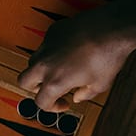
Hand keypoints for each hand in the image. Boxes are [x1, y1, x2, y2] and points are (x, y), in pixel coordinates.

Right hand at [16, 7, 135, 111]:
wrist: (112, 28)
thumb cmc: (108, 56)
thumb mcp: (100, 84)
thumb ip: (85, 94)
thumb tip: (78, 96)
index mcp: (55, 82)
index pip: (41, 102)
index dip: (52, 107)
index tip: (63, 103)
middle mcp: (46, 64)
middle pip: (24, 81)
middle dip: (34, 88)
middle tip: (50, 89)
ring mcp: (47, 46)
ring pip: (32, 61)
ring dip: (41, 69)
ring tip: (61, 70)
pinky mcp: (53, 32)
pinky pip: (45, 46)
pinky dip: (52, 52)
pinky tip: (69, 52)